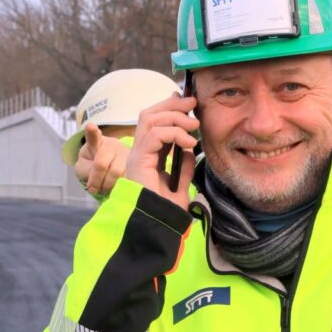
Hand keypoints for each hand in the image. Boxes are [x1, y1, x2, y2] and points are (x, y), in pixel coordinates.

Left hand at [75, 123, 129, 196]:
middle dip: (95, 179)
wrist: (109, 172)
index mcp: (96, 142)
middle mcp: (112, 145)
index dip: (91, 131)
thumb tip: (95, 182)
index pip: (93, 136)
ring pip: (116, 173)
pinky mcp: (136, 167)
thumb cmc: (93, 167)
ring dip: (106, 185)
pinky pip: (126, 179)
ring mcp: (125, 155)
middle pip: (101, 163)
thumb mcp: (83, 168)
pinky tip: (115, 188)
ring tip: (103, 189)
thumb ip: (85, 171)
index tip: (90, 127)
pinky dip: (118, 188)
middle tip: (92, 189)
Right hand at [125, 93, 197, 207]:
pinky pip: (155, 136)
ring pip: (150, 120)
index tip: (190, 106)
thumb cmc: (165, 212)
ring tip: (194, 125)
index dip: (170, 109)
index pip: (155, 123)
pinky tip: (189, 143)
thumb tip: (190, 150)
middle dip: (172, 105)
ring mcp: (137, 155)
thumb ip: (183, 167)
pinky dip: (174, 134)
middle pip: (149, 114)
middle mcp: (139, 152)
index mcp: (147, 156)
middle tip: (193, 104)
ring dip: (175, 117)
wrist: (157, 227)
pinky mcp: (139, 161)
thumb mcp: (180, 185)